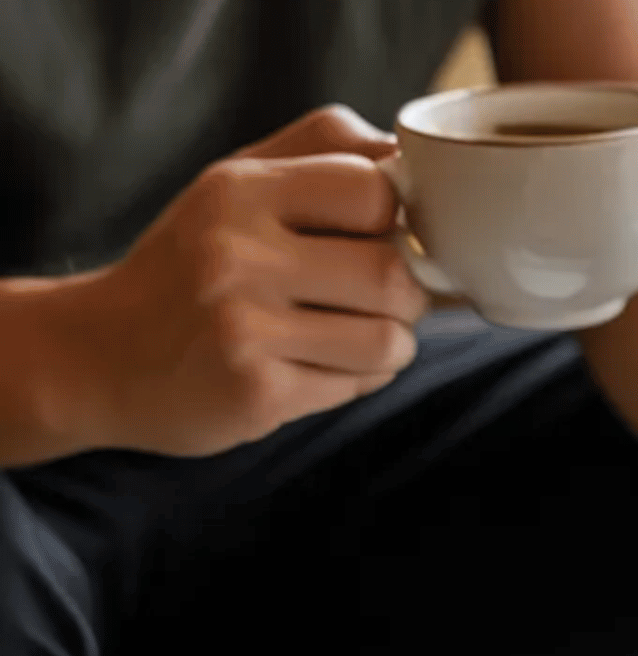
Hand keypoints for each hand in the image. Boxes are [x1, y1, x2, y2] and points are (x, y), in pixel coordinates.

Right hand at [46, 105, 427, 455]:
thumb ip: (324, 150)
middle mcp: (236, 255)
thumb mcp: (239, 184)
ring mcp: (243, 328)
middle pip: (392, 273)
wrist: (96, 354)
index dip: (397, 218)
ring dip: (391, 343)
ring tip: (353, 336)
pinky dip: (356, 379)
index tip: (381, 237)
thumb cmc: (193, 262)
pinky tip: (315, 367)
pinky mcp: (255, 393)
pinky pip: (358, 385)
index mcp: (240, 189)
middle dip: (408, 293)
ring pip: (388, 339)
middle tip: (381, 299)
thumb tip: (411, 152)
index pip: (374, 190)